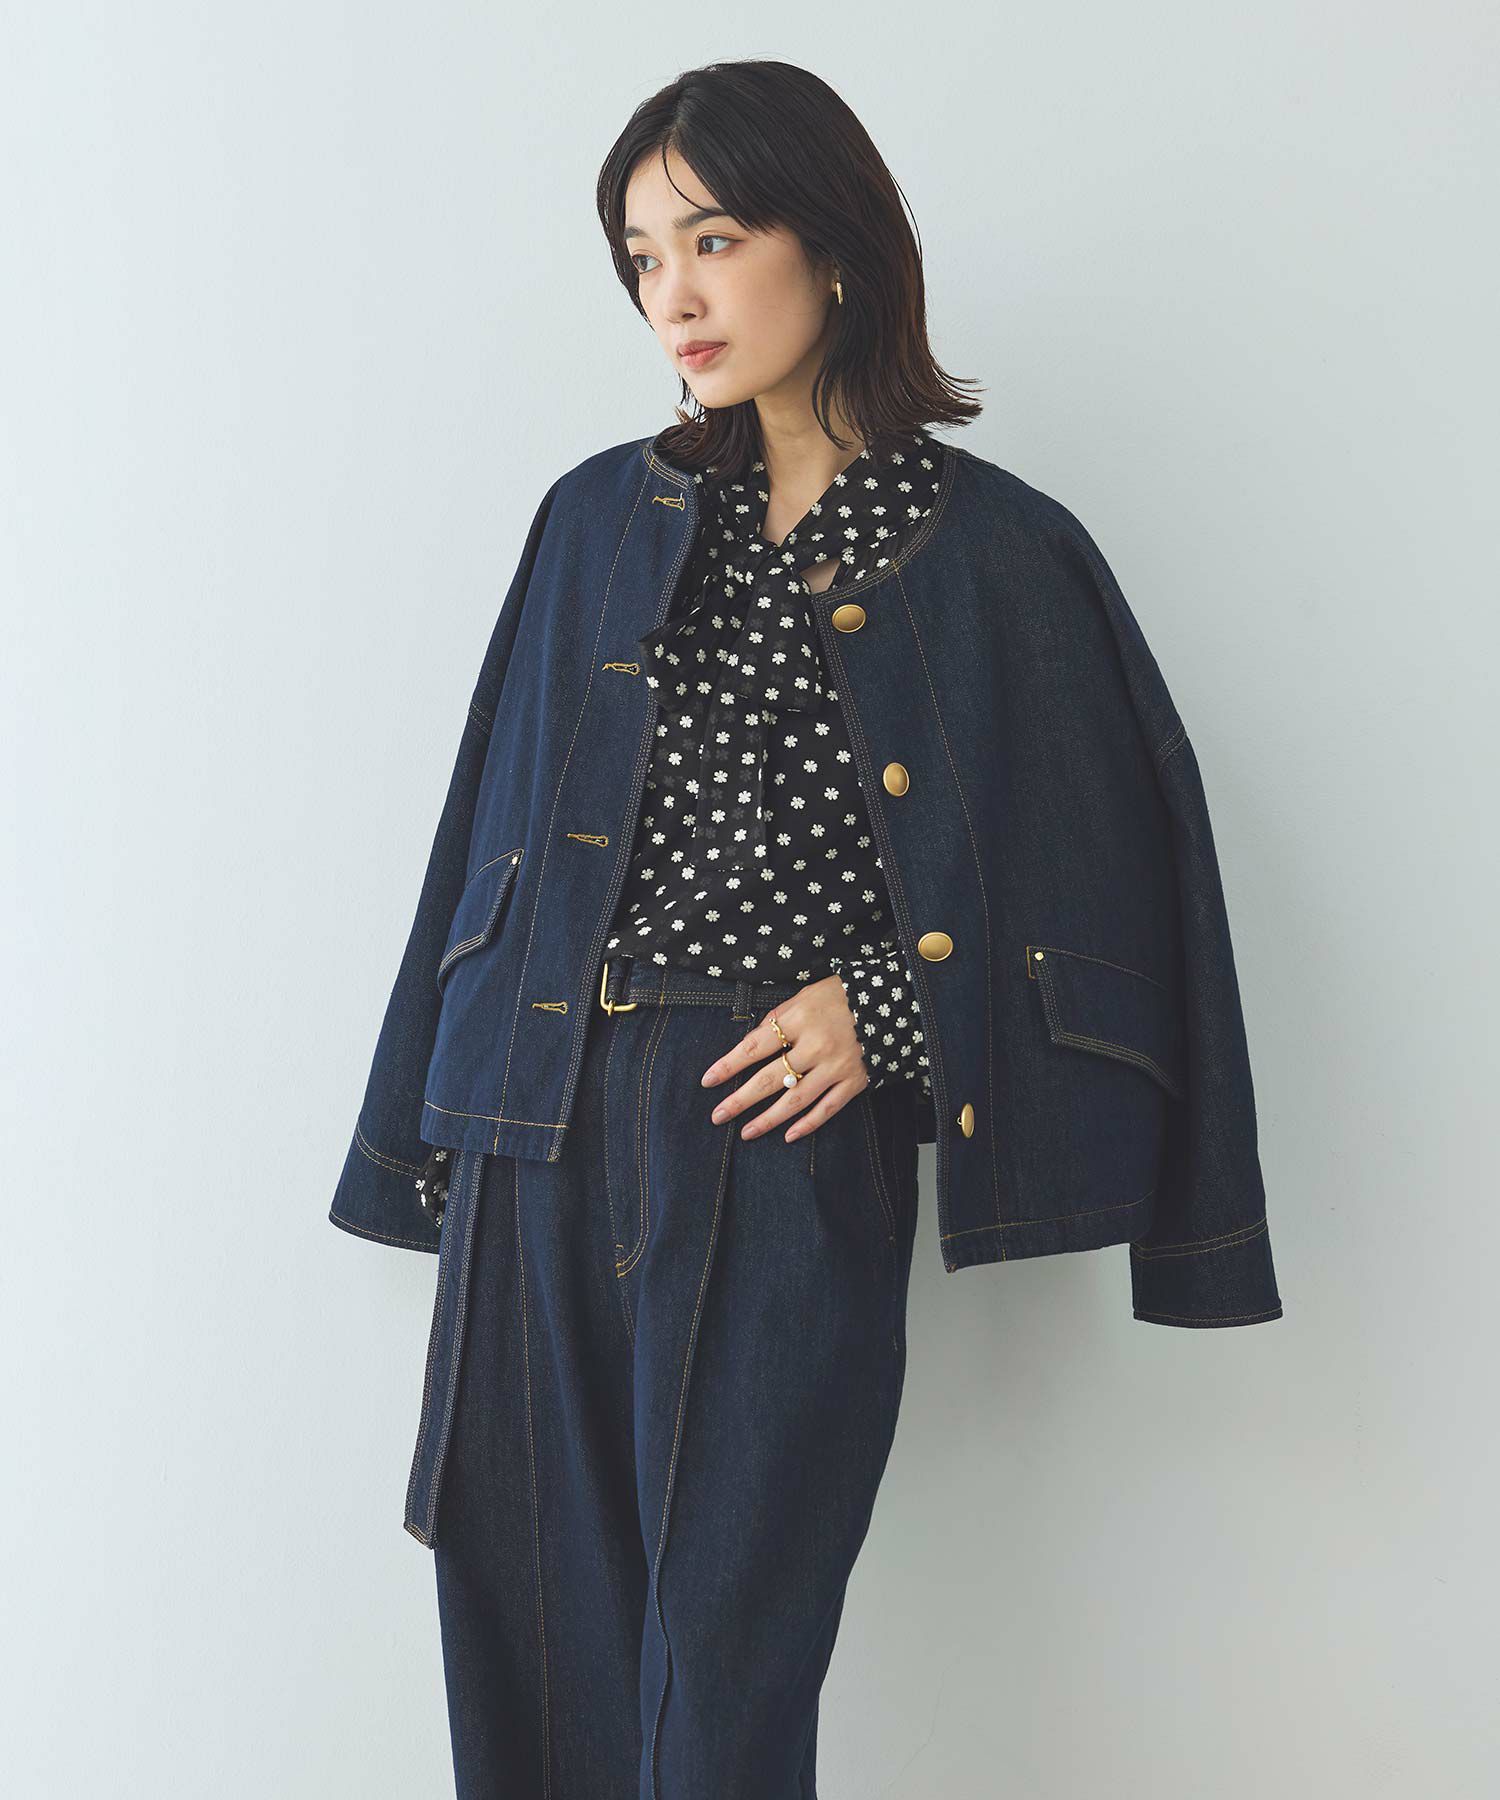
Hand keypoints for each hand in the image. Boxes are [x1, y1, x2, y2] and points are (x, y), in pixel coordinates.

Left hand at [700, 975, 867, 1141]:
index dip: (729, 1065)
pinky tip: (788, 1135)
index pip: (755, 1046)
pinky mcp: (854, 1081)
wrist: (891, 1001)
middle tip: (718, 1115)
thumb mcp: (805, 995)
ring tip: (746, 1132)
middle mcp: (817, 1045)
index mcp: (800, 1018)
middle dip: (740, 1100)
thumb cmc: (840, 996)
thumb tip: (751, 1044)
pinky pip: (827, 1108)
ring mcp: (836, 1066)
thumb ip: (778, 1019)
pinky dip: (807, 1124)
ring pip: (796, 1100)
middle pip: (770, 1078)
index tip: (708, 1081)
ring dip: (768, 1119)